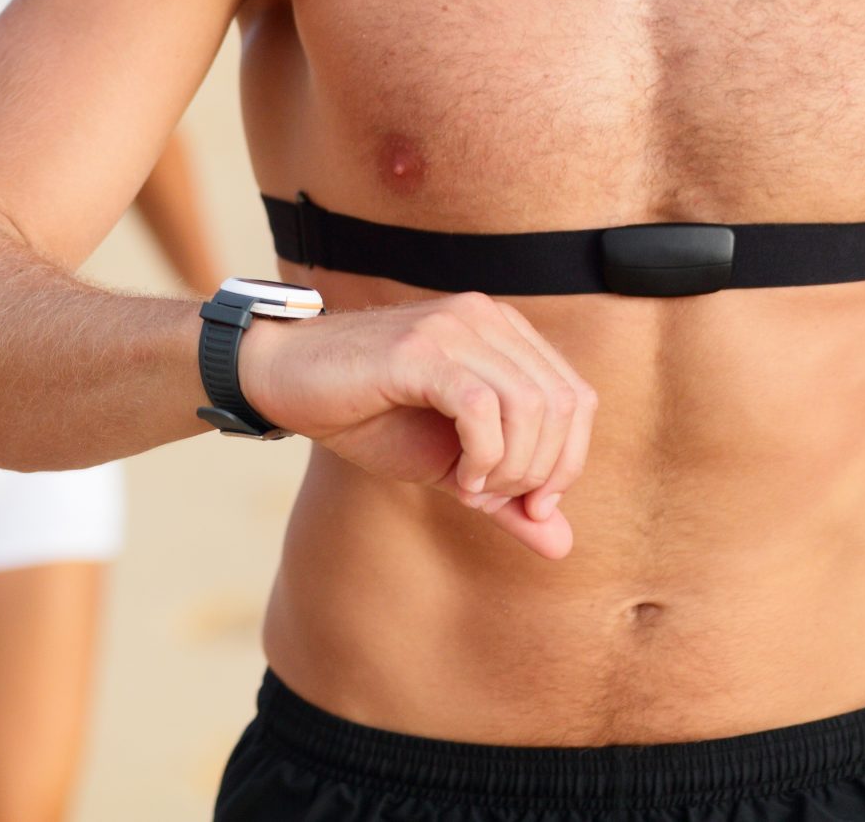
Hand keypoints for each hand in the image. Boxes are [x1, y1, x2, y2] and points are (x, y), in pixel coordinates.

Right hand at [238, 292, 595, 559]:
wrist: (286, 381)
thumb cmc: (367, 417)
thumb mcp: (449, 466)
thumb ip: (507, 499)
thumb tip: (563, 546)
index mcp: (503, 334)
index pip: (578, 397)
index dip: (569, 460)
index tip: (534, 505)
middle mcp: (485, 319)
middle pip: (564, 404)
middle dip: (544, 469)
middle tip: (499, 500)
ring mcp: (453, 327)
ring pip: (529, 405)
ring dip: (513, 466)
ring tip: (474, 488)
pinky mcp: (420, 349)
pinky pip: (480, 406)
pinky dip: (483, 456)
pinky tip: (458, 479)